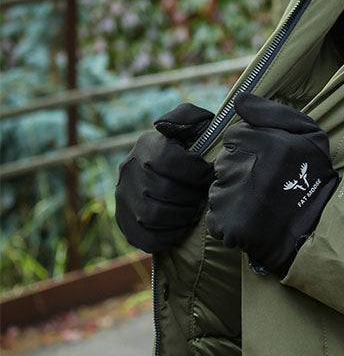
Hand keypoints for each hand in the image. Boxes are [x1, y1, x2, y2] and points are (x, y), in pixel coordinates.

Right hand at [115, 104, 214, 252]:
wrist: (173, 176)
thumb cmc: (193, 150)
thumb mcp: (195, 126)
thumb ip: (187, 117)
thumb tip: (162, 126)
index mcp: (146, 146)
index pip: (170, 161)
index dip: (197, 172)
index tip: (209, 174)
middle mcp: (128, 171)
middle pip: (163, 192)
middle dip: (191, 198)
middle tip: (203, 198)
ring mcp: (122, 198)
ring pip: (152, 216)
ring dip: (181, 217)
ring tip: (193, 211)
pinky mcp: (124, 223)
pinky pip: (146, 238)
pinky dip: (169, 236)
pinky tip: (181, 227)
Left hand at [206, 93, 339, 276]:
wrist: (321, 230)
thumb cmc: (315, 178)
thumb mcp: (310, 134)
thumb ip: (273, 112)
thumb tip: (239, 100)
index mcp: (266, 144)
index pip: (233, 137)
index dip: (250, 149)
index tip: (268, 163)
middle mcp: (247, 169)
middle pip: (224, 162)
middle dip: (240, 171)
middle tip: (266, 187)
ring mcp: (234, 197)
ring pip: (218, 188)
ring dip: (234, 195)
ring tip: (261, 205)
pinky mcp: (228, 224)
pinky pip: (216, 217)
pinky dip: (230, 221)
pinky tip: (252, 222)